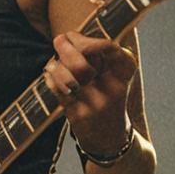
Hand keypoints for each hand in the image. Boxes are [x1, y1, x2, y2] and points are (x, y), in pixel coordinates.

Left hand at [43, 31, 136, 153]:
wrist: (111, 138)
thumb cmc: (108, 97)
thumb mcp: (115, 75)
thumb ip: (100, 55)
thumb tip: (69, 36)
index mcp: (124, 72)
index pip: (109, 48)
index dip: (87, 39)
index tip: (72, 35)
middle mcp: (113, 88)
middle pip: (83, 63)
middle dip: (65, 48)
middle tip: (58, 40)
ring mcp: (96, 103)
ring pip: (68, 77)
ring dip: (56, 65)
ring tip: (53, 63)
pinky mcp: (80, 115)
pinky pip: (59, 92)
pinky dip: (51, 78)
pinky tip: (49, 74)